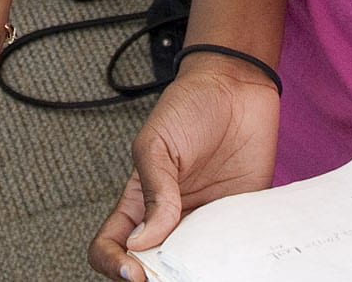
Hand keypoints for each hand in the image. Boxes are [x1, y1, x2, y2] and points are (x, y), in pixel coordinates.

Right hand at [88, 62, 279, 281]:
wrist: (237, 87)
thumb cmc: (190, 106)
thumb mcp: (157, 143)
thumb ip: (153, 191)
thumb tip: (142, 241)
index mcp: (139, 203)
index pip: (111, 245)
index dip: (113, 264)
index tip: (134, 271)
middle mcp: (171, 219)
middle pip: (153, 266)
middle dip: (159, 278)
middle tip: (172, 277)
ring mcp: (206, 222)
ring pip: (194, 267)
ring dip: (198, 273)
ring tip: (206, 268)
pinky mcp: (240, 220)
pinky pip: (236, 251)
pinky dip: (236, 261)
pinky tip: (236, 257)